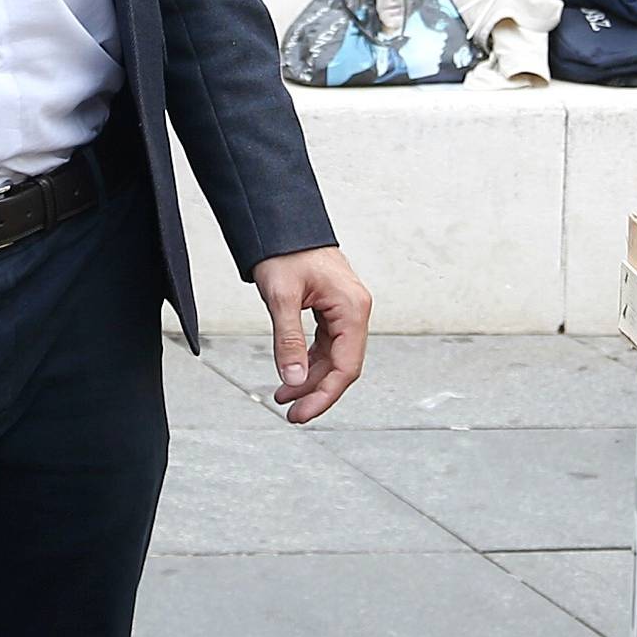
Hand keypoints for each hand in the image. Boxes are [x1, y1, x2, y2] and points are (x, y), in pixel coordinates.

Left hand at [250, 244, 371, 424]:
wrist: (281, 222)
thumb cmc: (284, 251)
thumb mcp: (281, 297)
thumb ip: (288, 340)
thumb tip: (292, 380)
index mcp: (352, 309)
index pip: (345, 366)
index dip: (324, 395)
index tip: (301, 414)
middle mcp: (355, 311)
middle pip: (342, 366)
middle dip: (315, 391)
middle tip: (290, 413)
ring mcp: (345, 311)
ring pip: (333, 357)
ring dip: (309, 378)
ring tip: (282, 396)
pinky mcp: (332, 309)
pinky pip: (325, 344)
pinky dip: (308, 361)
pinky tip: (291, 374)